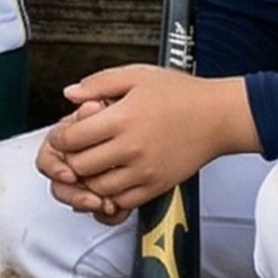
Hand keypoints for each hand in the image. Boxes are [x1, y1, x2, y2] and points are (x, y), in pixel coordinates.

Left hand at [39, 65, 255, 217]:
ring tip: (89, 166)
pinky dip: (109, 197)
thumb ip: (98, 83)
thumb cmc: (180, 94)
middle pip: (80, 167)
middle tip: (72, 153)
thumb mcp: (136, 75)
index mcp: (121, 119)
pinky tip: (109, 180)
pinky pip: (123, 202)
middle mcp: (131, 148)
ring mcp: (145, 171)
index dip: (59, 138)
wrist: (218, 117)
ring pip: (98, 189)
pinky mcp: (157, 186)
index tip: (62, 135)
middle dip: (69, 160)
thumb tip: (70, 94)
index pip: (72, 139)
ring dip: (87, 180)